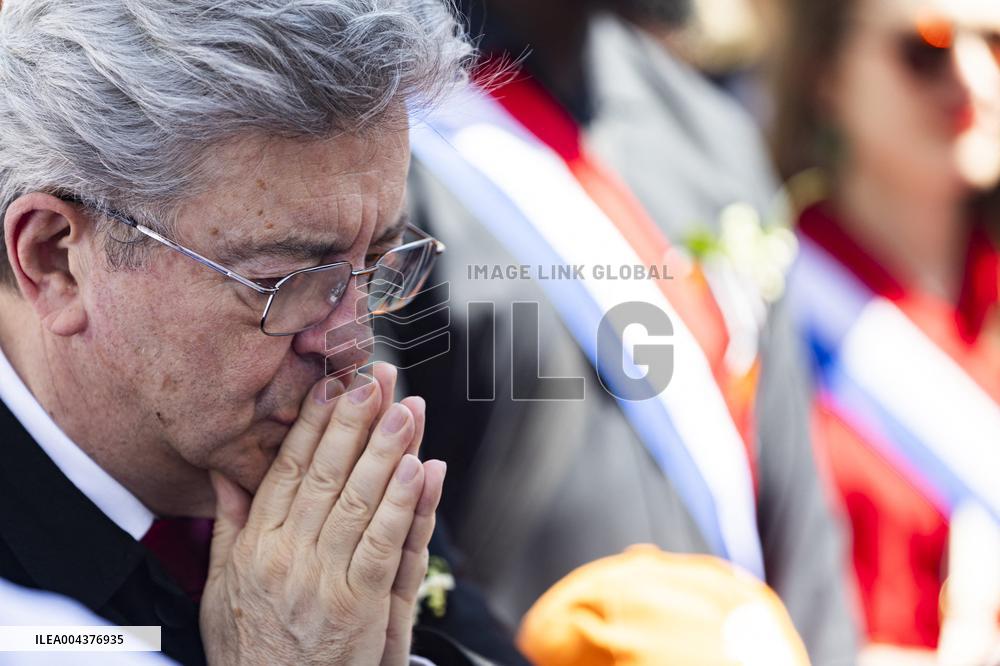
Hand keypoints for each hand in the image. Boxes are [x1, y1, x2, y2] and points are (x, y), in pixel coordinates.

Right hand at [199, 363, 445, 665]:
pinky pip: (383, 546)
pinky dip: (403, 505)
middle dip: (352, 422)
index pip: (287, 470)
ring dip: (385, 451)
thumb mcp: (220, 587)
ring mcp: (322, 580)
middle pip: (325, 475)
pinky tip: (419, 468)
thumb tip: (223, 472)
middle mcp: (286, 555)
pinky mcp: (356, 607)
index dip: (312, 426)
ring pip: (358, 501)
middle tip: (374, 379)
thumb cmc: (250, 646)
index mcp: (254, 545)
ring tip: (405, 408)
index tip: (331, 386)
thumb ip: (228, 525)